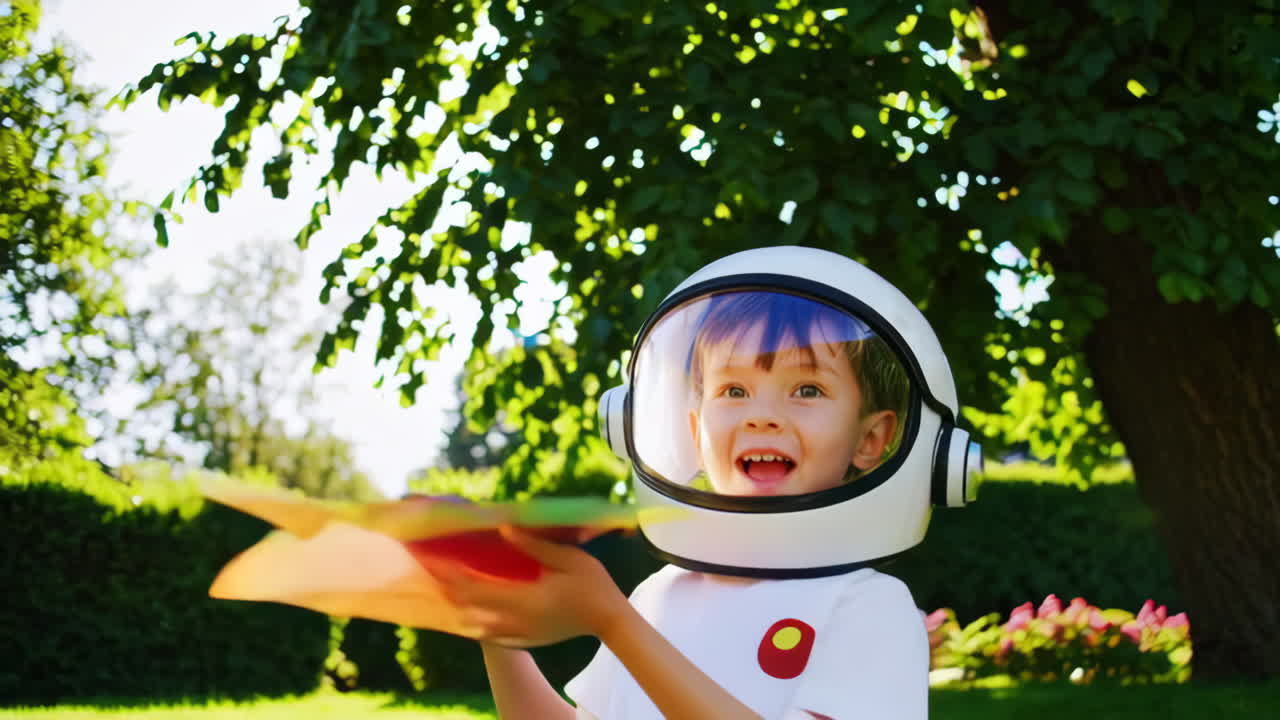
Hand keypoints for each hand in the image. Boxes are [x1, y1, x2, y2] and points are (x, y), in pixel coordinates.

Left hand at [426, 525, 628, 647]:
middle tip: (435, 570)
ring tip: (448, 588)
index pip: (477, 589)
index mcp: (526, 599)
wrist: (609, 620)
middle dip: (450, 589)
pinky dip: (475, 622)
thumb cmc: (593, 584)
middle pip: (470, 609)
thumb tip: (504, 527)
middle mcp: (517, 621)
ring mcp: (520, 634)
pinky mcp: (526, 640)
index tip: (437, 560)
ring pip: (476, 626)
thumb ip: (534, 546)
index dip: (453, 575)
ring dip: (460, 607)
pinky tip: (471, 611)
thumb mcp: (568, 558)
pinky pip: (490, 635)